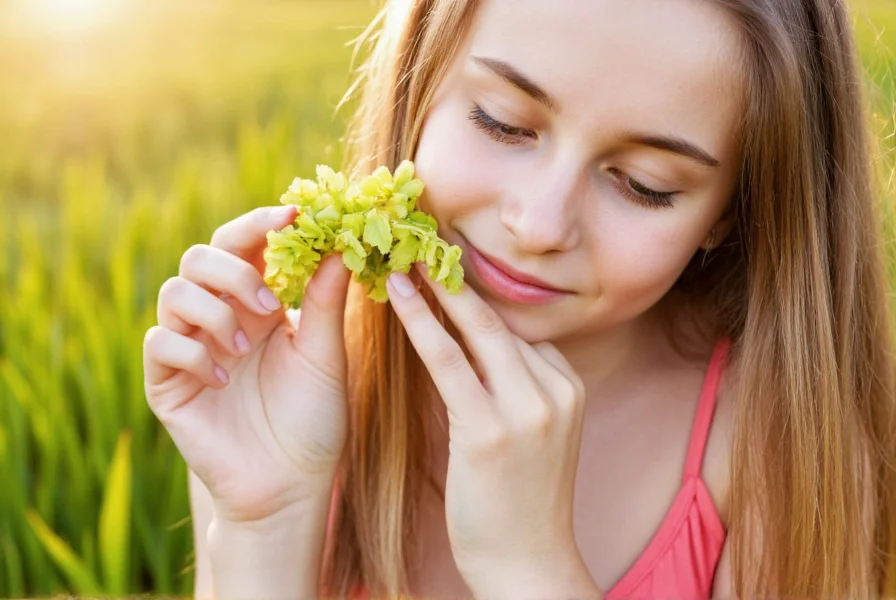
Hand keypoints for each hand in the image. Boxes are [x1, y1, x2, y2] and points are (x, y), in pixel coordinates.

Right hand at [143, 206, 352, 525]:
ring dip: (213, 311)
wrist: (291, 484)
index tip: (293, 212)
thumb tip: (337, 242)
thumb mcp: (325, 353)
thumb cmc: (314, 419)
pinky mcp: (166, 383)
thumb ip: (325, 299)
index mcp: (259, 304)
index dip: (261, 223)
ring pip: (174, 293)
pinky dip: (191, 352)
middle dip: (233, 271)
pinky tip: (223, 379)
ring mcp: (190, 348)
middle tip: (269, 303)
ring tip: (244, 346)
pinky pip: (159, 344)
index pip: (245, 245)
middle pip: (199, 256)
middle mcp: (220, 317)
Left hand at [387, 263, 600, 599]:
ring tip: (401, 251)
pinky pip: (449, 361)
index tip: (442, 260)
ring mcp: (529, 408)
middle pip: (499, 316)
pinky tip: (396, 294)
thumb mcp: (533, 437)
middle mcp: (555, 388)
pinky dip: (421, 322)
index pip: (517, 327)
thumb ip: (513, 390)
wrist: (530, 568)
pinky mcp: (491, 430)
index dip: (474, 293)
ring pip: (476, 329)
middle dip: (456, 273)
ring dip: (434, 287)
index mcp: (567, 386)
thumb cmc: (520, 506)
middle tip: (420, 234)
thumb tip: (466, 350)